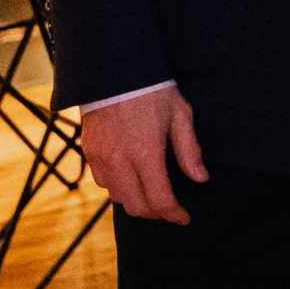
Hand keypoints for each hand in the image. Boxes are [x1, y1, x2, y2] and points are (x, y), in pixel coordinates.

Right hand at [81, 85, 206, 224]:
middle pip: (136, 206)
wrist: (115, 71)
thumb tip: (200, 178)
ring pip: (117, 197)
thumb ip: (189, 150)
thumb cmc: (152, 91)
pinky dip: (118, 187)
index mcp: (145, 154)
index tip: (184, 218)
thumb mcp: (180, 115)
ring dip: (136, 201)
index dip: (174, 214)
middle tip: (170, 209)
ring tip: (152, 193)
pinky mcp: (89, 152)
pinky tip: (131, 177)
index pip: (159, 200)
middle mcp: (119, 162)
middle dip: (156, 213)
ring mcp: (100, 158)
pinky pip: (103, 182)